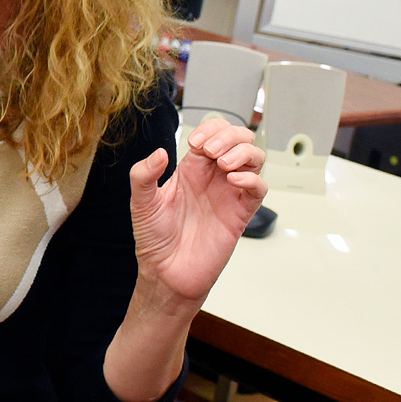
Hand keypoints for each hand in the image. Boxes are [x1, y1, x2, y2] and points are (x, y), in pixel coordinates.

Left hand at [127, 118, 265, 304]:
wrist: (166, 272)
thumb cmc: (155, 238)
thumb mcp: (141, 202)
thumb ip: (143, 175)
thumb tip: (160, 153)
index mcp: (191, 169)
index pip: (212, 134)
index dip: (209, 129)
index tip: (195, 143)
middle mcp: (212, 178)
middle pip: (238, 140)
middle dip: (229, 136)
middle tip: (211, 152)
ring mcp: (228, 194)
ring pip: (254, 159)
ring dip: (243, 153)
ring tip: (223, 164)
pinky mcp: (240, 213)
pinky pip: (259, 189)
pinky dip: (252, 179)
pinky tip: (233, 181)